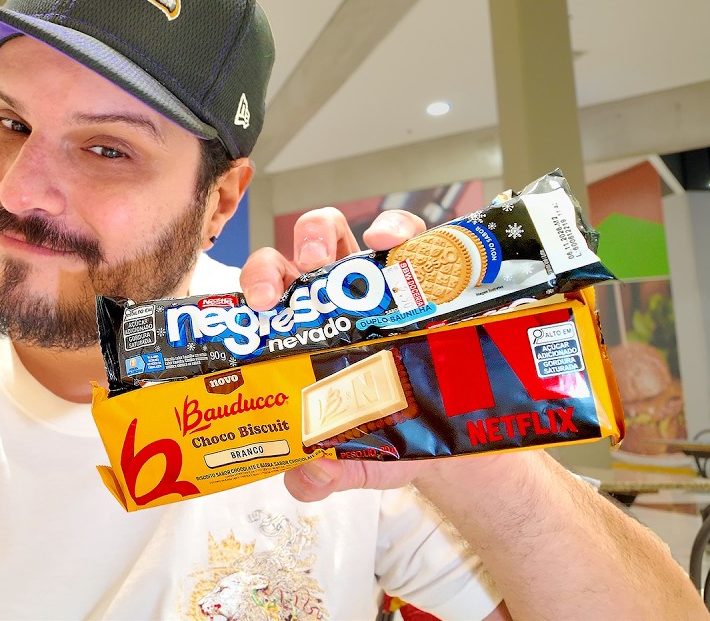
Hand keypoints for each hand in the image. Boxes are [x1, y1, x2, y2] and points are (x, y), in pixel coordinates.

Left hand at [238, 207, 433, 501]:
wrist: (452, 438)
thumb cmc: (388, 434)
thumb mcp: (356, 460)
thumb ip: (323, 473)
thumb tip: (305, 479)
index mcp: (304, 329)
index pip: (269, 293)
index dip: (256, 286)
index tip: (259, 301)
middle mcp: (332, 297)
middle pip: (297, 254)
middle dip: (291, 250)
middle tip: (303, 271)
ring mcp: (373, 281)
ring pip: (341, 232)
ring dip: (334, 232)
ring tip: (347, 252)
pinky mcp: (422, 274)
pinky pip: (408, 238)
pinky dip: (400, 231)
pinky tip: (395, 244)